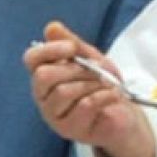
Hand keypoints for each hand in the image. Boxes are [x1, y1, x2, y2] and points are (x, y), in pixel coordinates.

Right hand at [24, 21, 154, 156]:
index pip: (31, 59)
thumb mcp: (91, 58)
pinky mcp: (69, 130)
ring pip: (64, 92)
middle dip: (75, 68)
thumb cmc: (104, 85)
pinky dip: (102, 96)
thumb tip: (52, 27)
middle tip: (97, 69)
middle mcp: (43, 96)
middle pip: (43, 76)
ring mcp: (53, 115)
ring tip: (108, 84)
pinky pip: (83, 106)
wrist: (124, 114)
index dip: (50, 49)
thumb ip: (72, 44)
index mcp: (44, 75)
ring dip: (92, 83)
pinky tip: (112, 95)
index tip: (73, 48)